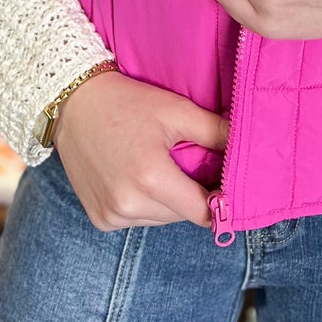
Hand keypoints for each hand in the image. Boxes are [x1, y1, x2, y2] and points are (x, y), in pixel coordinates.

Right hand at [53, 71, 227, 230]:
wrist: (73, 103)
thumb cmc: (127, 102)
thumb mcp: (176, 110)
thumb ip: (216, 133)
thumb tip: (248, 149)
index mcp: (151, 179)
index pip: (203, 212)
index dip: (219, 200)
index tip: (223, 185)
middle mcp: (128, 204)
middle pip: (182, 215)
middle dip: (190, 194)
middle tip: (185, 163)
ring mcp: (111, 215)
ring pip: (160, 219)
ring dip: (167, 201)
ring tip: (157, 166)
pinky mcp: (99, 219)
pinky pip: (136, 219)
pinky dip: (143, 203)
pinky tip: (134, 176)